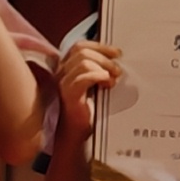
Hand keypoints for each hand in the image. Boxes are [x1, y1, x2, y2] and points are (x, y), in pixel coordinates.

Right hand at [52, 37, 121, 151]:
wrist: (79, 134)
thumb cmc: (88, 111)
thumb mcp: (95, 85)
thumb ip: (99, 70)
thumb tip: (116, 59)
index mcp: (67, 67)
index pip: (80, 46)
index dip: (99, 46)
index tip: (117, 52)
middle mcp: (61, 72)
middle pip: (81, 50)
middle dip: (104, 56)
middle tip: (118, 70)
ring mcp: (63, 82)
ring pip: (83, 62)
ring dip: (103, 67)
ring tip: (112, 80)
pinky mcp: (68, 94)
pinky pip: (83, 77)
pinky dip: (98, 76)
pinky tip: (107, 84)